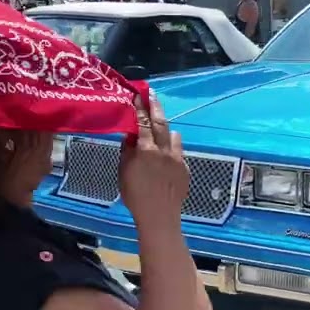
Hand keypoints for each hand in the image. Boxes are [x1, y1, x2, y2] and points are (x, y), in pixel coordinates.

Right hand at [120, 93, 188, 233]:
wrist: (159, 215)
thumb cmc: (135, 196)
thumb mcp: (124, 172)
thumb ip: (128, 151)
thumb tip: (130, 135)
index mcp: (146, 150)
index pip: (143, 123)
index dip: (140, 108)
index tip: (137, 95)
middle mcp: (163, 150)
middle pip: (161, 122)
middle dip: (156, 107)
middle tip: (152, 94)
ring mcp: (177, 158)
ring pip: (173, 135)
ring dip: (166, 128)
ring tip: (160, 122)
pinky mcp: (185, 167)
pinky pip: (178, 150)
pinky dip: (172, 146)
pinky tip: (167, 149)